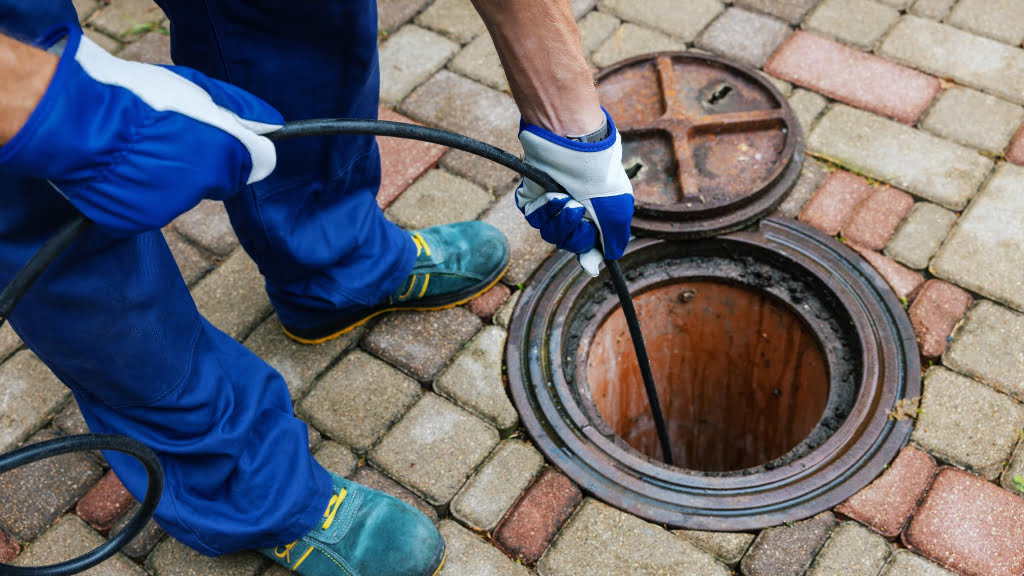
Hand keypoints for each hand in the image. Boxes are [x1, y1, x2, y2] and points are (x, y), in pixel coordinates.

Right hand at [0, 24, 281, 237]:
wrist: (76, 120)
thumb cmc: (136, 96)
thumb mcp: (196, 89)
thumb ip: (240, 110)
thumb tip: (273, 126)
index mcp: (225, 153)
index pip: (257, 162)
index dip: (237, 147)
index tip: (218, 136)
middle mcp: (204, 187)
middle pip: (217, 180)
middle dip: (201, 164)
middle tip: (167, 137)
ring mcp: (169, 208)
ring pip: (180, 195)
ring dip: (166, 178)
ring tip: (135, 149)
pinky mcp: (136, 221)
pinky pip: (146, 207)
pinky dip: (137, 193)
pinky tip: (119, 168)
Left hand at [515, 109, 633, 276]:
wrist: (574, 147)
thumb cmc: (600, 177)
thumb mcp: (617, 212)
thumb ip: (613, 241)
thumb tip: (602, 262)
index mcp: (595, 216)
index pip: (588, 246)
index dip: (587, 253)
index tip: (587, 258)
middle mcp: (574, 212)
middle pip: (568, 243)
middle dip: (574, 232)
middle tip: (579, 210)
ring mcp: (553, 206)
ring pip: (550, 234)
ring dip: (560, 219)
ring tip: (566, 198)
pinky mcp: (534, 198)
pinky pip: (535, 219)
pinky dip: (545, 209)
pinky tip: (553, 195)